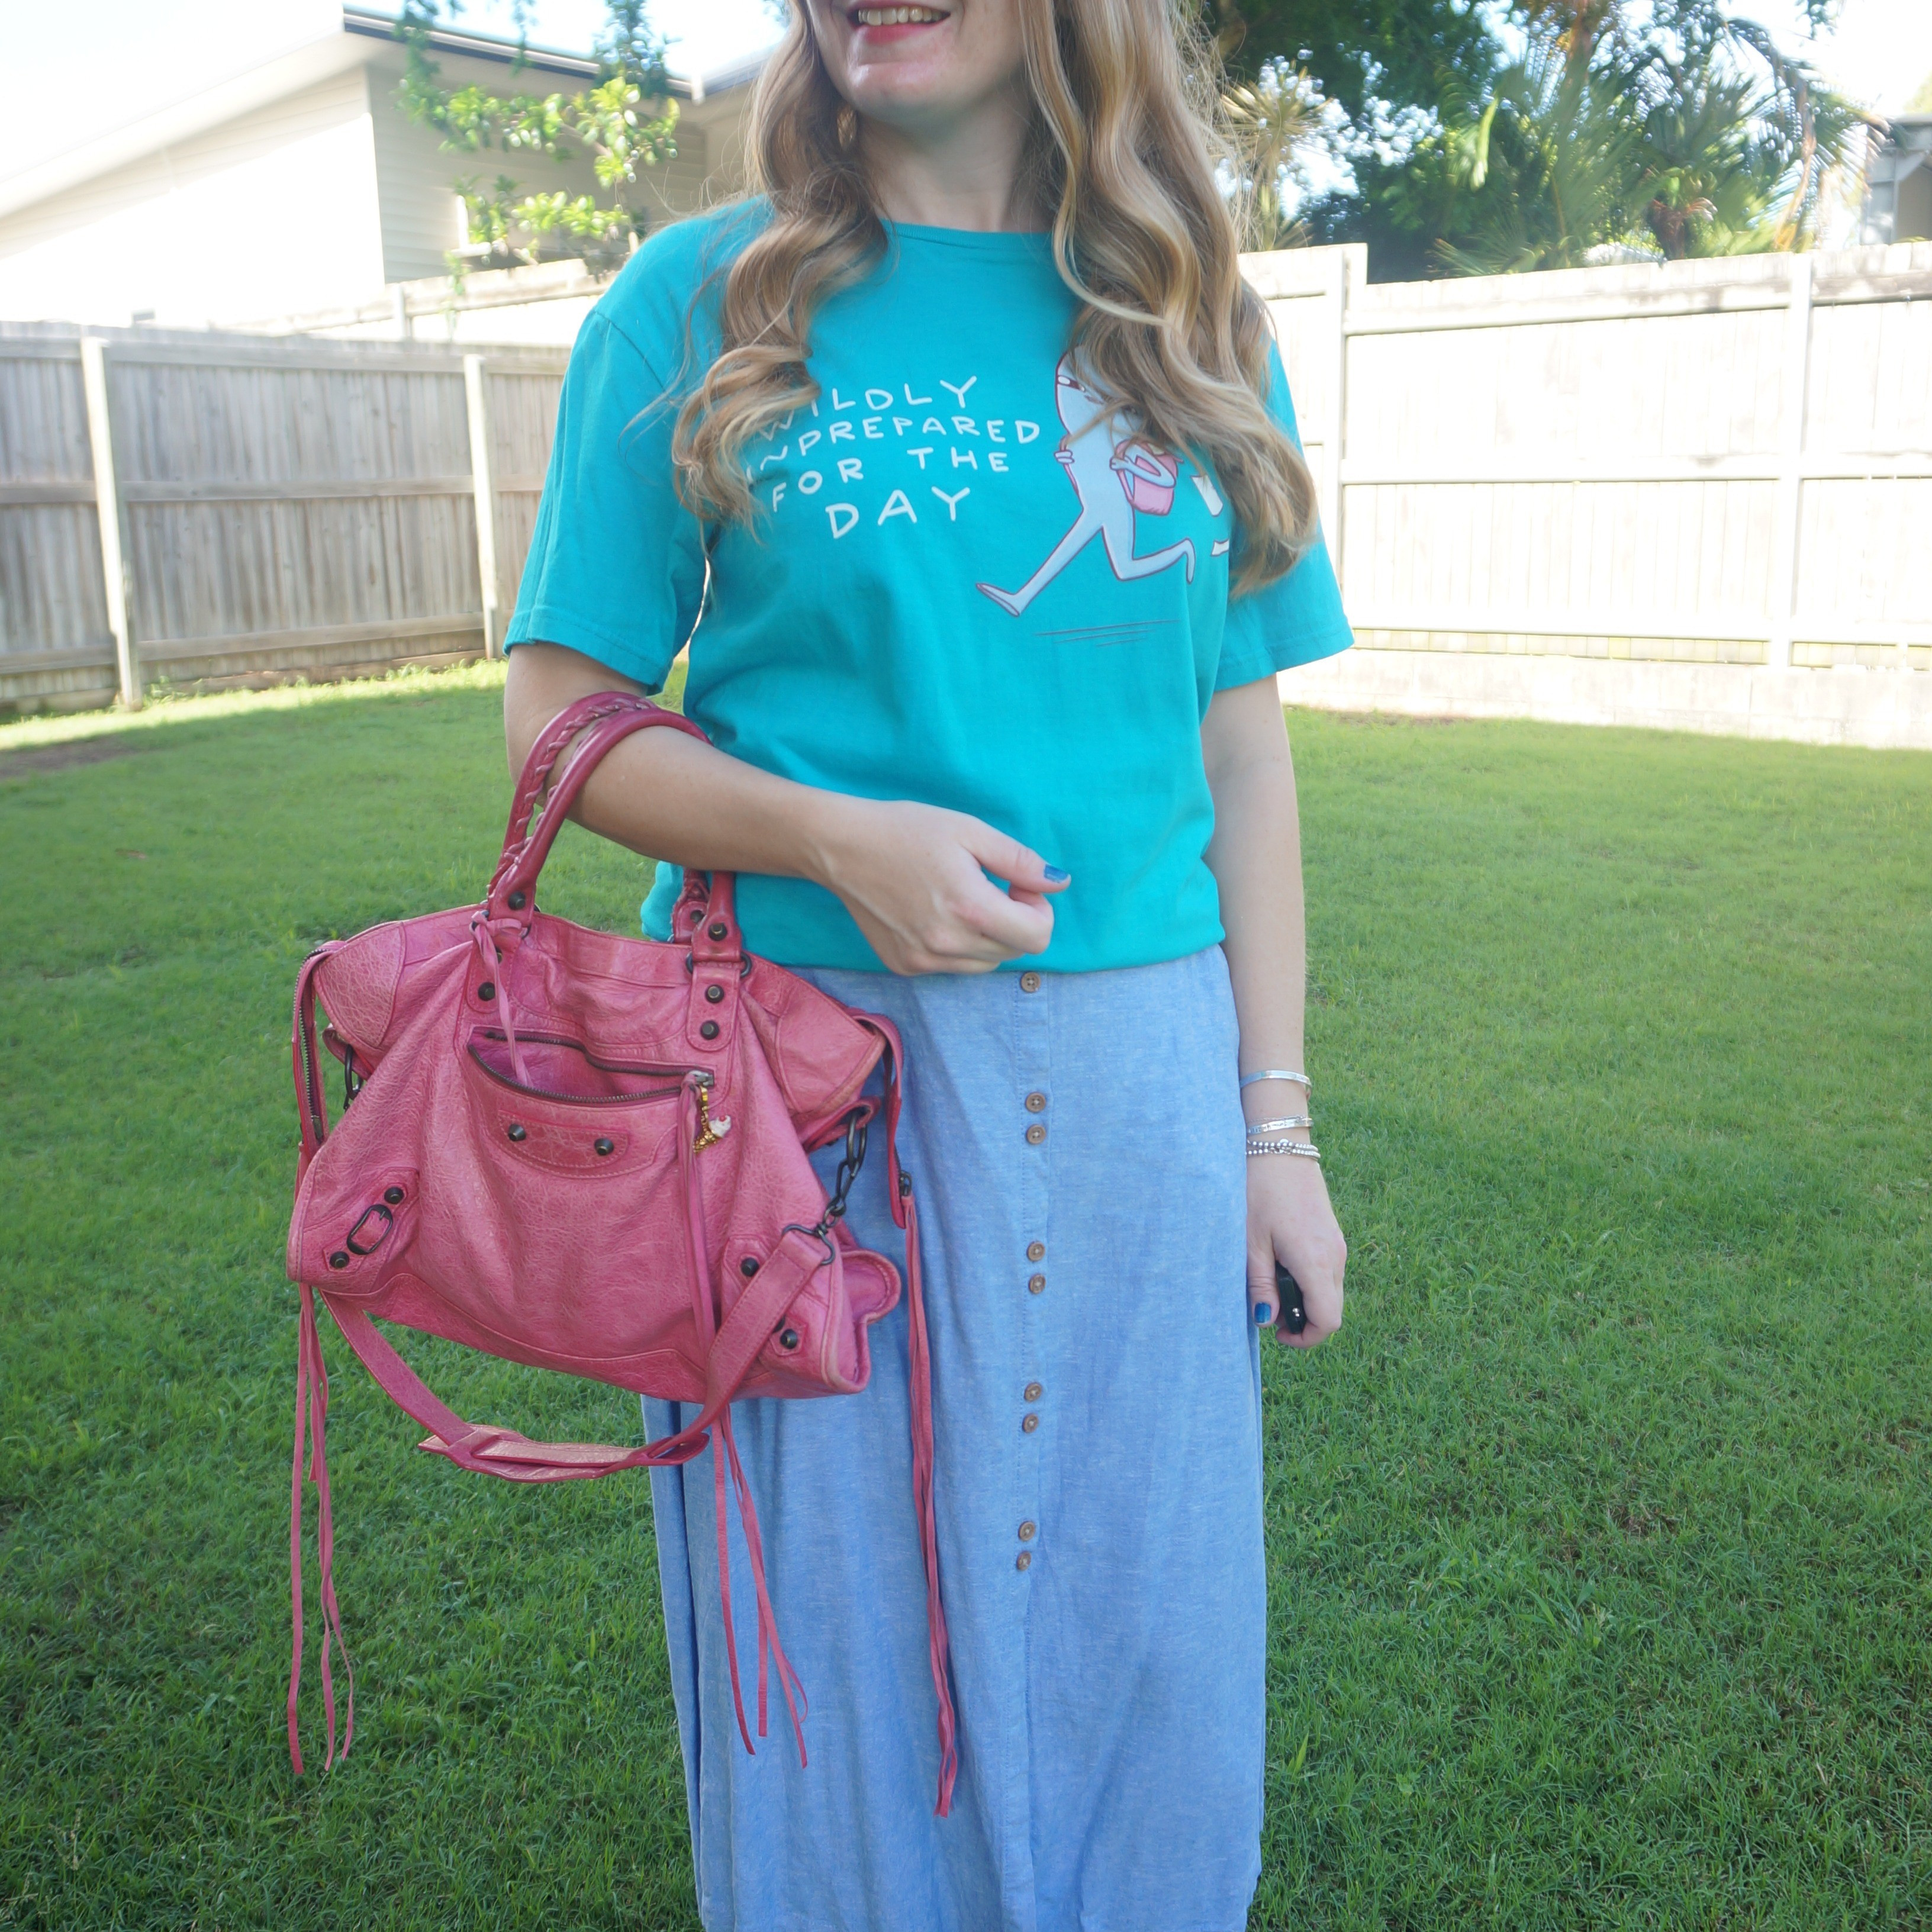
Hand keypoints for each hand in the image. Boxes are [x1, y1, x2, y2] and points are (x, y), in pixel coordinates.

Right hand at [808, 795, 1070, 975]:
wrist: (841, 847)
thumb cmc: (906, 831)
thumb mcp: (971, 831)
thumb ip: (1020, 861)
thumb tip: (1060, 883)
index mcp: (970, 907)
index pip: (1037, 937)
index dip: (1039, 908)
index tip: (1017, 883)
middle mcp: (947, 943)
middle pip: (1014, 951)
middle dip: (1016, 920)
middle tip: (991, 885)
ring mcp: (923, 960)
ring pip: (985, 963)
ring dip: (989, 936)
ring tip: (963, 899)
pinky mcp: (905, 965)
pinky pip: (953, 966)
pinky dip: (959, 945)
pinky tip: (936, 913)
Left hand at [1246, 1156, 1345, 1348]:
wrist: (1279, 1147)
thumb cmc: (1260, 1191)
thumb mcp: (1251, 1242)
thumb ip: (1261, 1284)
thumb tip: (1267, 1320)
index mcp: (1316, 1261)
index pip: (1328, 1320)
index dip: (1306, 1337)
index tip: (1278, 1332)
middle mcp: (1335, 1256)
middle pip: (1332, 1309)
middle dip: (1303, 1320)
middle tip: (1268, 1307)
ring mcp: (1337, 1244)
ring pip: (1330, 1291)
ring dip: (1306, 1299)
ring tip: (1270, 1281)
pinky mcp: (1333, 1234)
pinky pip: (1328, 1271)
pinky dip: (1309, 1280)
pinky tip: (1281, 1262)